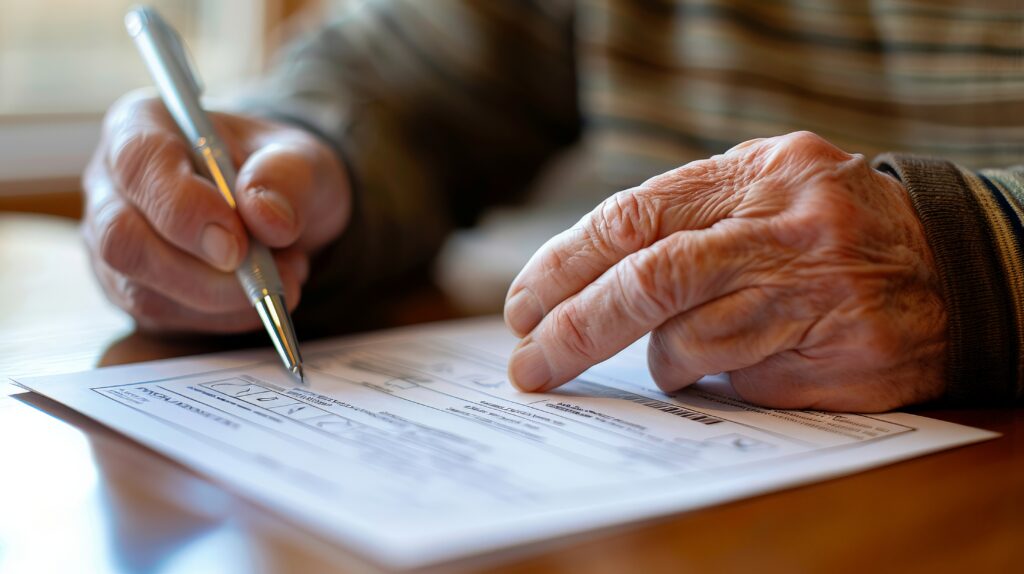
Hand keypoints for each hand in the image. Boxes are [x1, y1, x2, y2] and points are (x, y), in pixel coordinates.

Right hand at [83, 90, 349, 332]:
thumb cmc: (279, 173)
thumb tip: (267, 217)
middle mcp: (112, 185)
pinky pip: (164, 318)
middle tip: (269, 276)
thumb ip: (289, 176)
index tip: (237, 244)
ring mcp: (112, 242)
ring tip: (282, 275)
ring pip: (142, 290)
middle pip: (122, 239)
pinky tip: (260, 295)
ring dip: (223, 299)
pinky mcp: (131, 289)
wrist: (278, 212)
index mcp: (141, 126)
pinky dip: (223, 317)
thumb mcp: (303, 159)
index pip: (139, 164)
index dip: (184, 209)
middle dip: (200, 272)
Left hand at [503, 131, 946, 411]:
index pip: (635, 217)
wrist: (954, 267)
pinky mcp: (840, 356)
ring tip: (679, 351)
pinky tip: (745, 357)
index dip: (566, 264)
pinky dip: (720, 375)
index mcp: (756, 174)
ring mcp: (818, 294)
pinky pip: (742, 378)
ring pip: (692, 341)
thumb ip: (686, 216)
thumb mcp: (764, 188)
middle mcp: (786, 228)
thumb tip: (581, 276)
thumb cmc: (827, 230)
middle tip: (531, 364)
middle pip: (651, 280)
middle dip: (576, 327)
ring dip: (664, 357)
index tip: (523, 306)